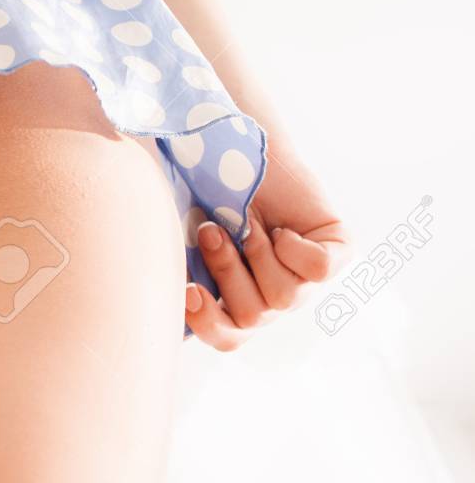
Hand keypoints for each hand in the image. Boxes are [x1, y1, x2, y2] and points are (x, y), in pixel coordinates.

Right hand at [186, 143, 350, 350]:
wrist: (237, 145)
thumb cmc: (205, 190)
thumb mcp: (179, 232)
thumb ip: (170, 266)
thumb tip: (147, 288)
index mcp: (236, 298)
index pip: (228, 337)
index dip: (208, 324)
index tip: (190, 291)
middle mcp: (273, 295)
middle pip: (252, 316)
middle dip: (227, 271)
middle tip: (212, 232)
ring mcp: (306, 278)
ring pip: (285, 297)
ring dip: (257, 255)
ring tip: (245, 223)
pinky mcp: (335, 252)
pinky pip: (318, 270)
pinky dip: (294, 249)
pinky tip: (281, 230)